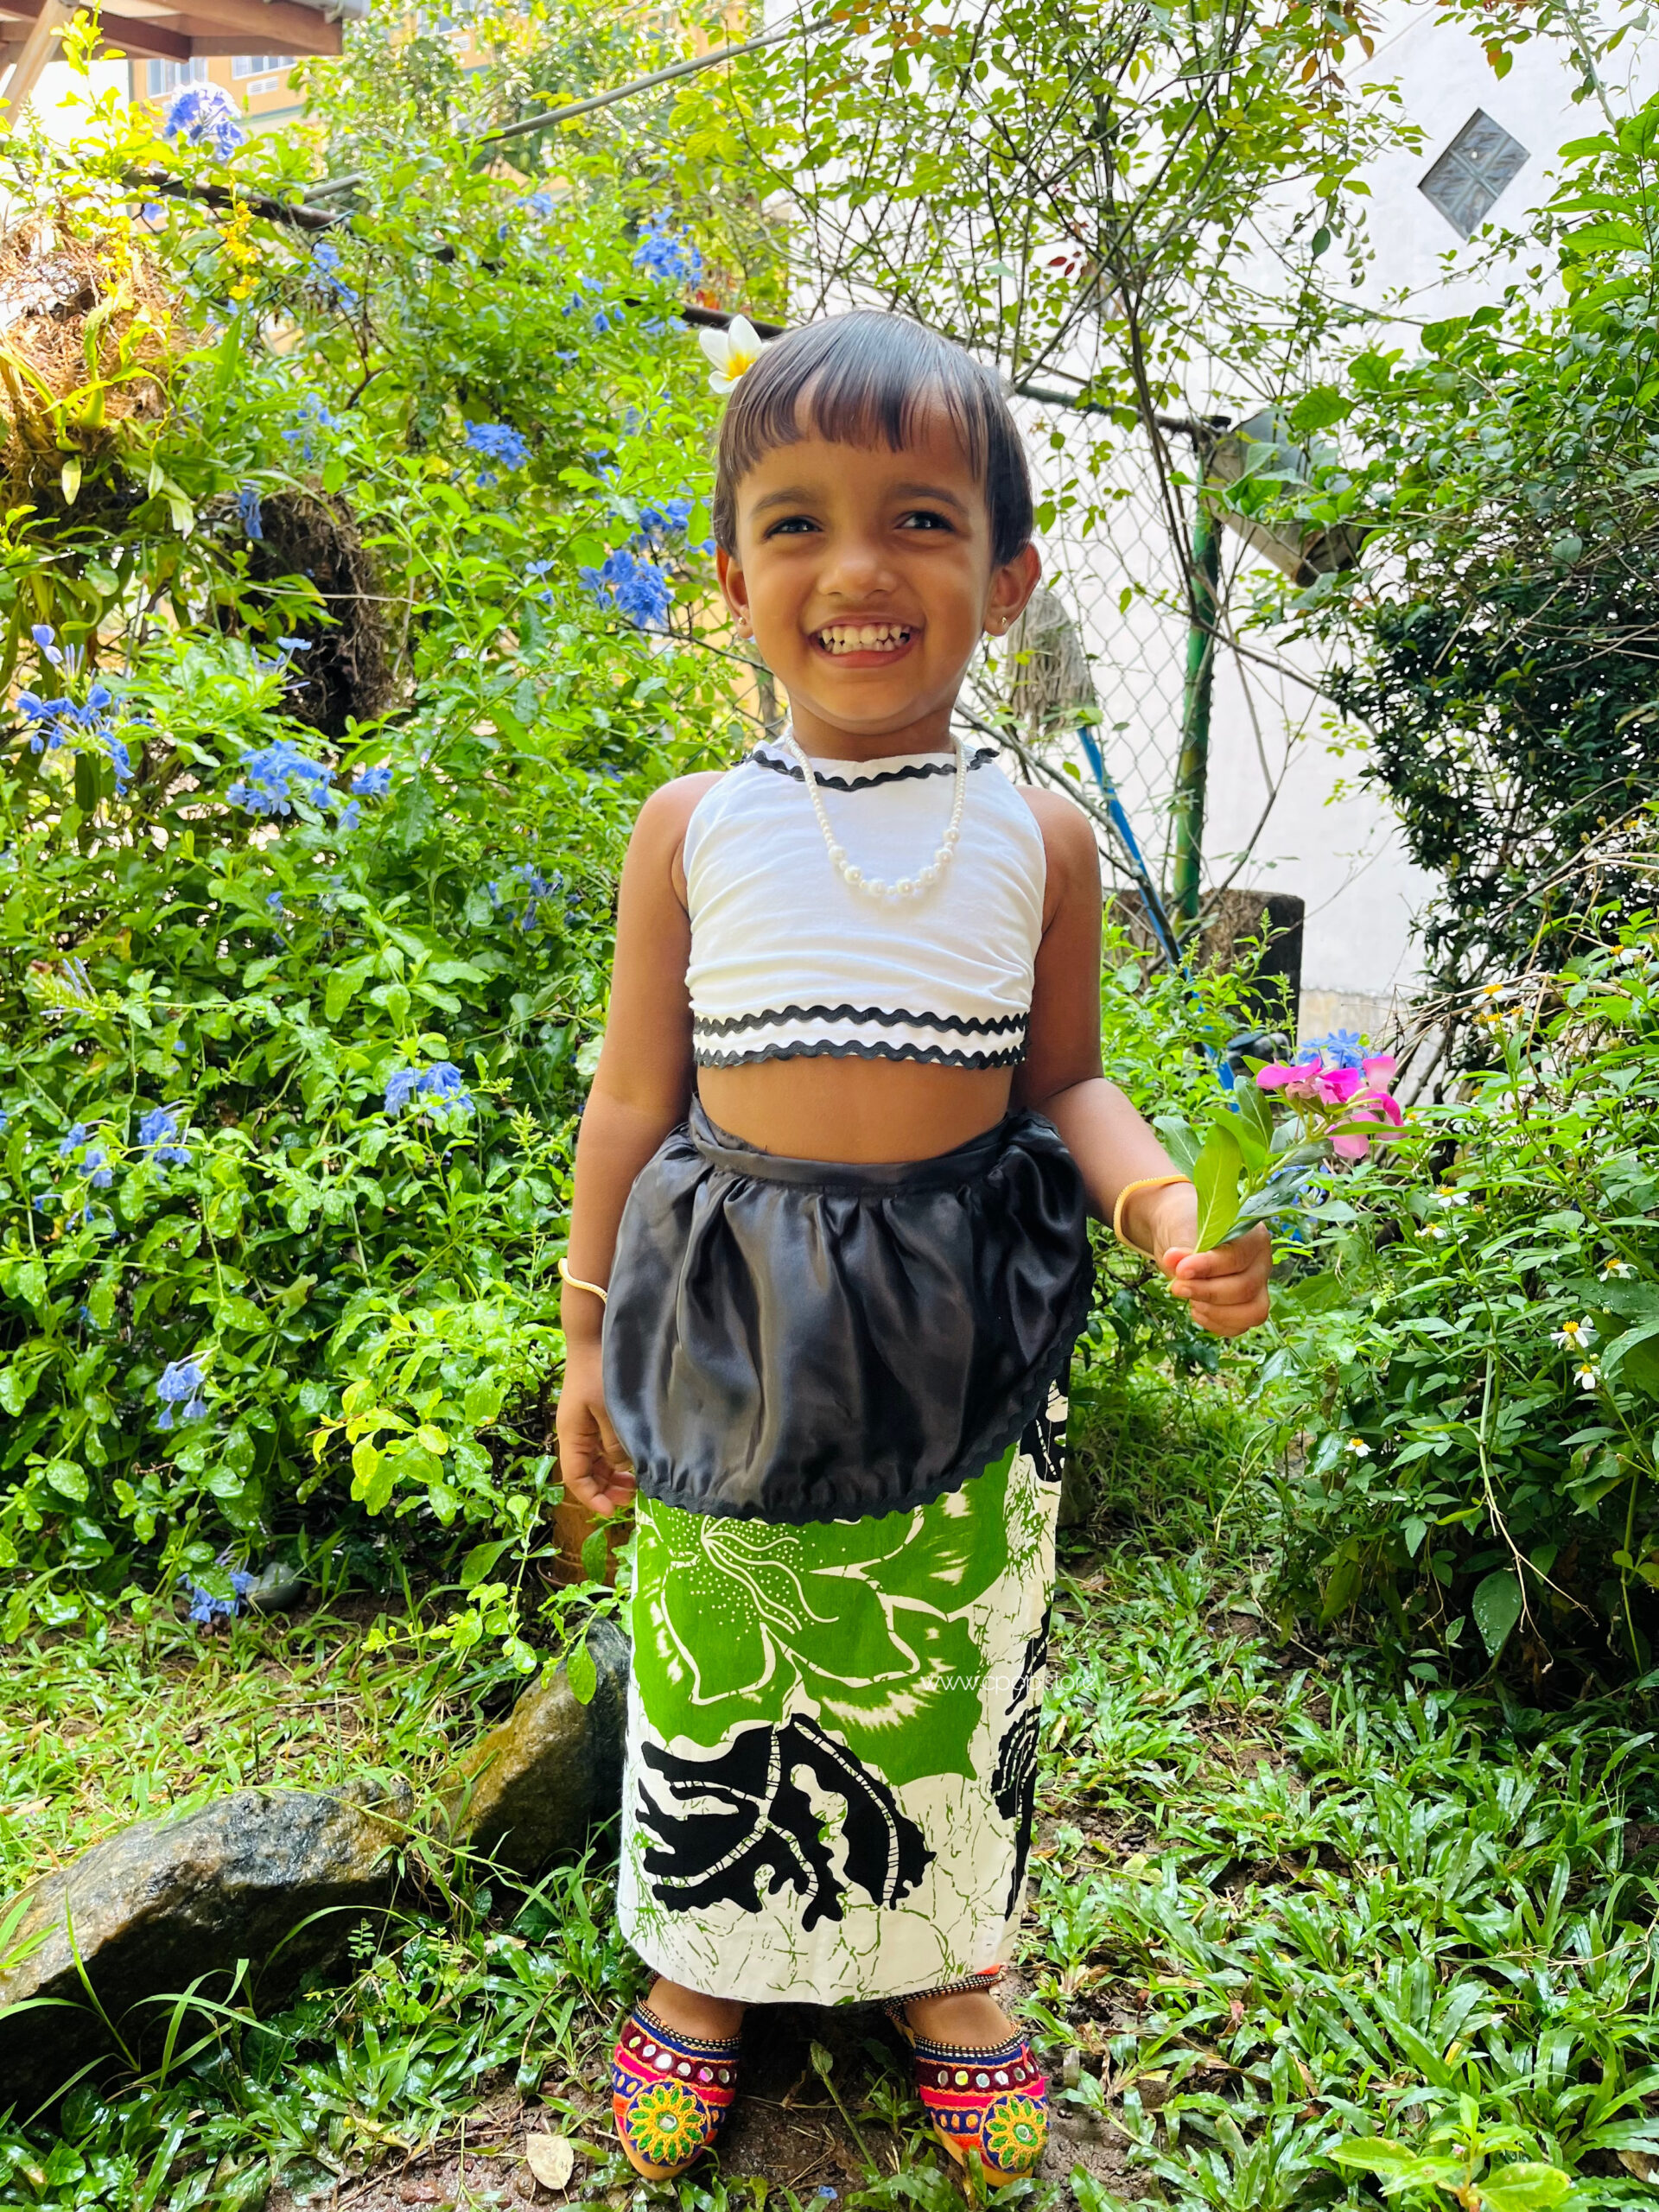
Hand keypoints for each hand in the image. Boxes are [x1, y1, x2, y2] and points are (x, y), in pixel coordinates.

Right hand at [555, 1343, 636, 1516]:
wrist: (593, 1338)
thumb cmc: (599, 1372)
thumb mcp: (609, 1409)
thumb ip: (615, 1442)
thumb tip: (621, 1468)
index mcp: (572, 1434)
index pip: (576, 1477)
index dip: (593, 1497)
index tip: (614, 1511)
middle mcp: (575, 1434)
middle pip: (586, 1473)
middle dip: (606, 1489)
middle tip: (632, 1497)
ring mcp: (585, 1425)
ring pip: (596, 1462)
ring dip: (612, 1476)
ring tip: (636, 1483)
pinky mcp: (596, 1416)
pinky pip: (603, 1447)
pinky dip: (615, 1459)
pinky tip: (633, 1461)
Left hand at [1145, 1184, 1271, 1337]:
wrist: (1183, 1241)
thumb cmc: (1187, 1230)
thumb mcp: (1183, 1232)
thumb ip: (1184, 1249)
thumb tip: (1173, 1260)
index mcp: (1253, 1237)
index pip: (1237, 1257)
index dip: (1209, 1267)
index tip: (1181, 1270)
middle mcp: (1262, 1263)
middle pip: (1245, 1288)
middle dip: (1207, 1292)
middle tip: (1177, 1287)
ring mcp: (1259, 1288)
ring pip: (1252, 1312)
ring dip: (1215, 1312)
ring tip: (1189, 1299)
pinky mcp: (1248, 1308)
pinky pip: (1240, 1326)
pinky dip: (1216, 1323)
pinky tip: (1196, 1309)